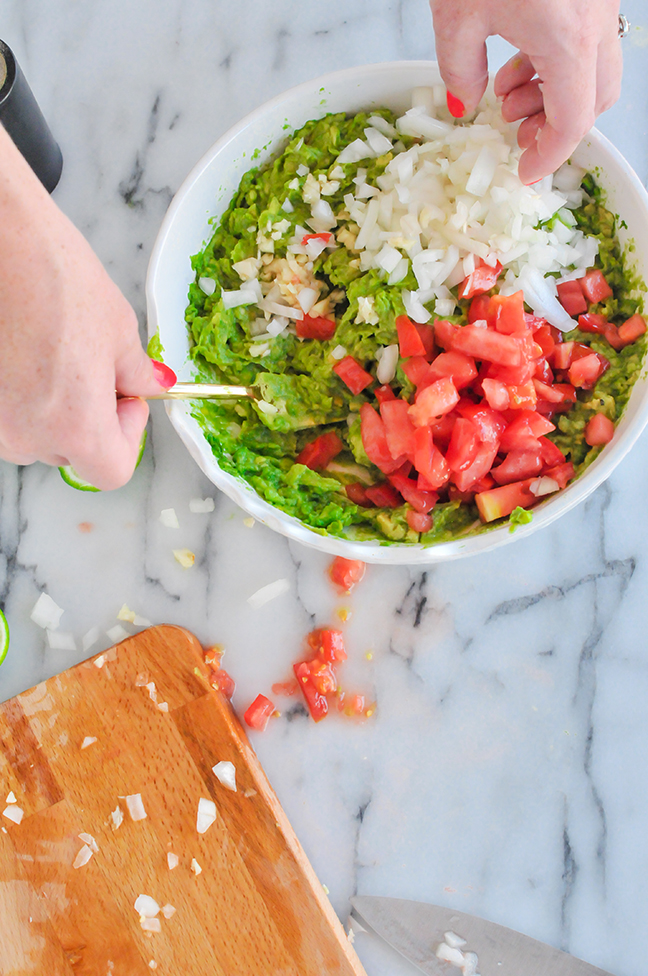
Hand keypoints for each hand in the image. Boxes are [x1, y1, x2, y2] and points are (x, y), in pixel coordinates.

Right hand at [0, 125, 175, 489]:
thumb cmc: (50, 275)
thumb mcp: (117, 327)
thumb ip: (137, 371)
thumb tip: (152, 385)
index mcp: (75, 427)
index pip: (113, 471)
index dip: (129, 436)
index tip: (128, 398)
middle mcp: (27, 436)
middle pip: (73, 452)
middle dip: (91, 417)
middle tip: (93, 364)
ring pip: (36, 435)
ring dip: (52, 407)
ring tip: (53, 349)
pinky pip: (6, 415)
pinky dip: (18, 394)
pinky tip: (23, 350)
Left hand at [430, 0, 621, 182]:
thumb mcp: (458, 15)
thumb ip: (461, 70)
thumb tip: (466, 102)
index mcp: (569, 40)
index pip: (572, 122)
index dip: (548, 157)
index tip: (525, 173)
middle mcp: (597, 23)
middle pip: (595, 100)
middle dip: (556, 127)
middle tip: (516, 133)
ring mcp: (602, 3)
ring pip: (596, 71)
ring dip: (556, 94)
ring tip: (508, 93)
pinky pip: (588, 40)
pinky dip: (560, 62)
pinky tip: (520, 57)